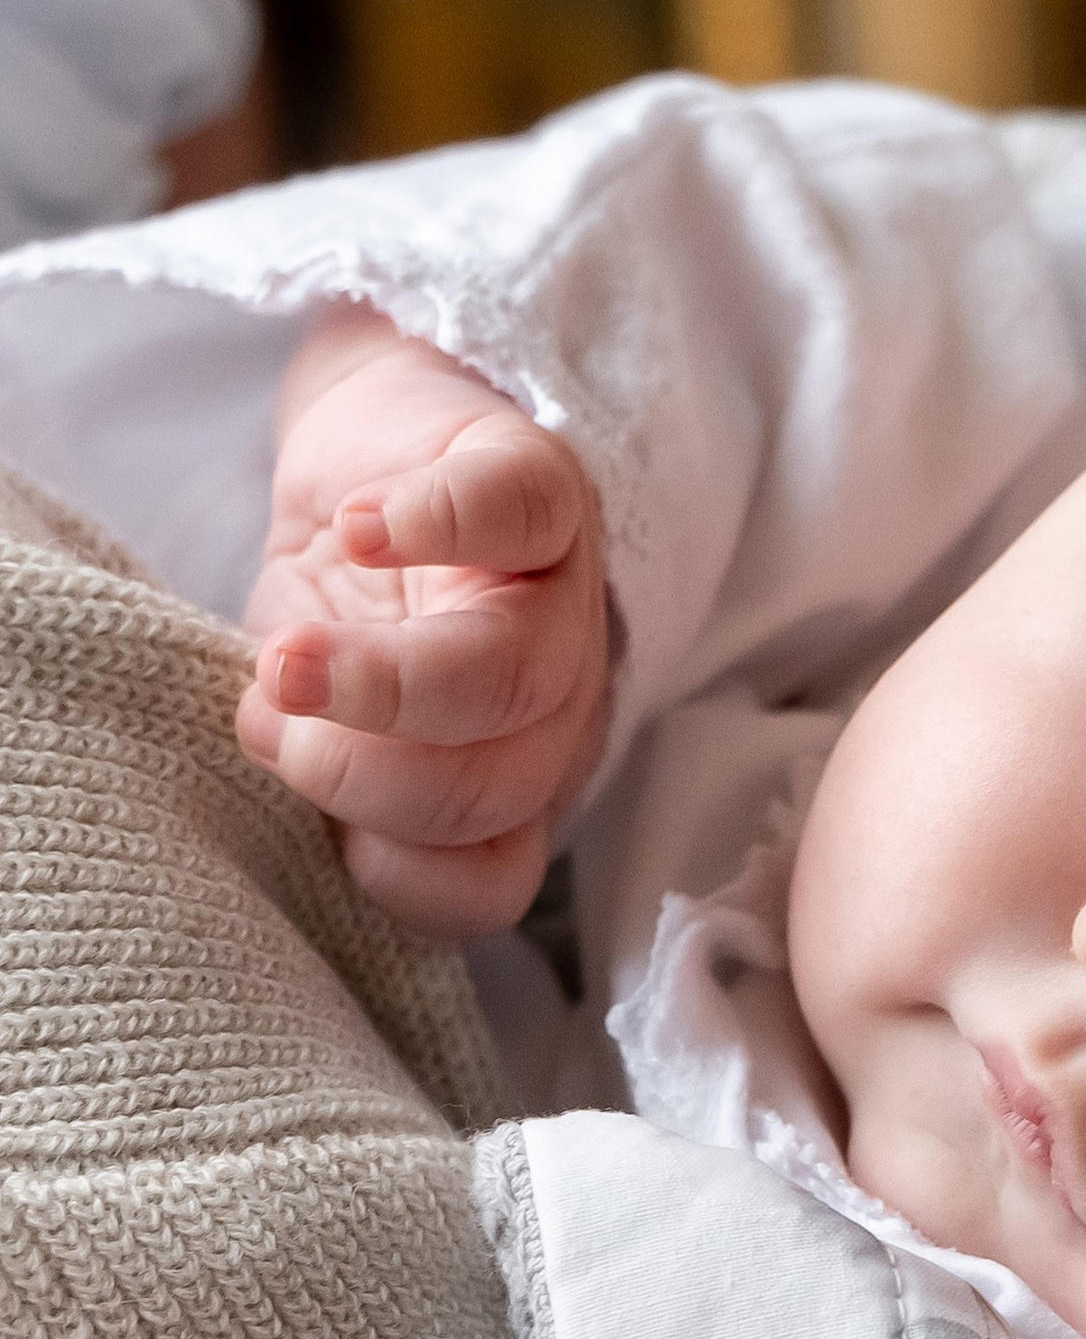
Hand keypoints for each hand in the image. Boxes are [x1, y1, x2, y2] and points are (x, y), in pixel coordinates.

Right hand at [239, 306, 611, 936]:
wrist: (374, 457)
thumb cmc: (349, 609)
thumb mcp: (317, 712)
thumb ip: (311, 759)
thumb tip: (280, 749)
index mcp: (504, 783)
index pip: (486, 881)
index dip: (392, 869)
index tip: (300, 804)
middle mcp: (553, 707)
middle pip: (496, 787)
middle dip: (367, 776)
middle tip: (273, 719)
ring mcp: (559, 593)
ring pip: (514, 673)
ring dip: (386, 683)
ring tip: (286, 660)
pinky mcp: (540, 482)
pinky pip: (516, 512)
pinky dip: (431, 523)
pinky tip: (356, 529)